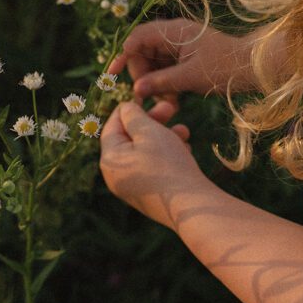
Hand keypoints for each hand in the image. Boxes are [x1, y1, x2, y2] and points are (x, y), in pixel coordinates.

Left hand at [99, 101, 207, 228]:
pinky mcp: (150, 196)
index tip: (144, 96)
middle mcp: (117, 176)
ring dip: (165, 137)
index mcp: (110, 160)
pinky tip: (186, 150)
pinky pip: (155, 168)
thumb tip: (125, 108)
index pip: (112, 126)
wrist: (192, 206)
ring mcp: (133, 188)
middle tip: (171, 108)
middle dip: (153, 122)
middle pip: (130, 139)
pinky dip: (169, 156)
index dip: (128, 108)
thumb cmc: (168, 164)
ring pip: (146, 152)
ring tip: (185, 131)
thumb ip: (133, 115)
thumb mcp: (149, 132)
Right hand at [107, 19, 253, 107]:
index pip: (138, 38)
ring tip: (168, 102)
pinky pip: (167, 69)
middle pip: (144, 52)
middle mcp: (175, 35)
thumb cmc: (225, 68)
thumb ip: (161, 82)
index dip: (123, 56)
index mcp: (174, 31)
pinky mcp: (188, 57)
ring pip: (155, 63)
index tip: (113, 75)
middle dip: (143, 75)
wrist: (256, 68)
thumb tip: (136, 90)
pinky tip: (175, 100)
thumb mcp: (190, 77)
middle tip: (148, 96)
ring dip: (156, 83)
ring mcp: (182, 46)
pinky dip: (167, 84)